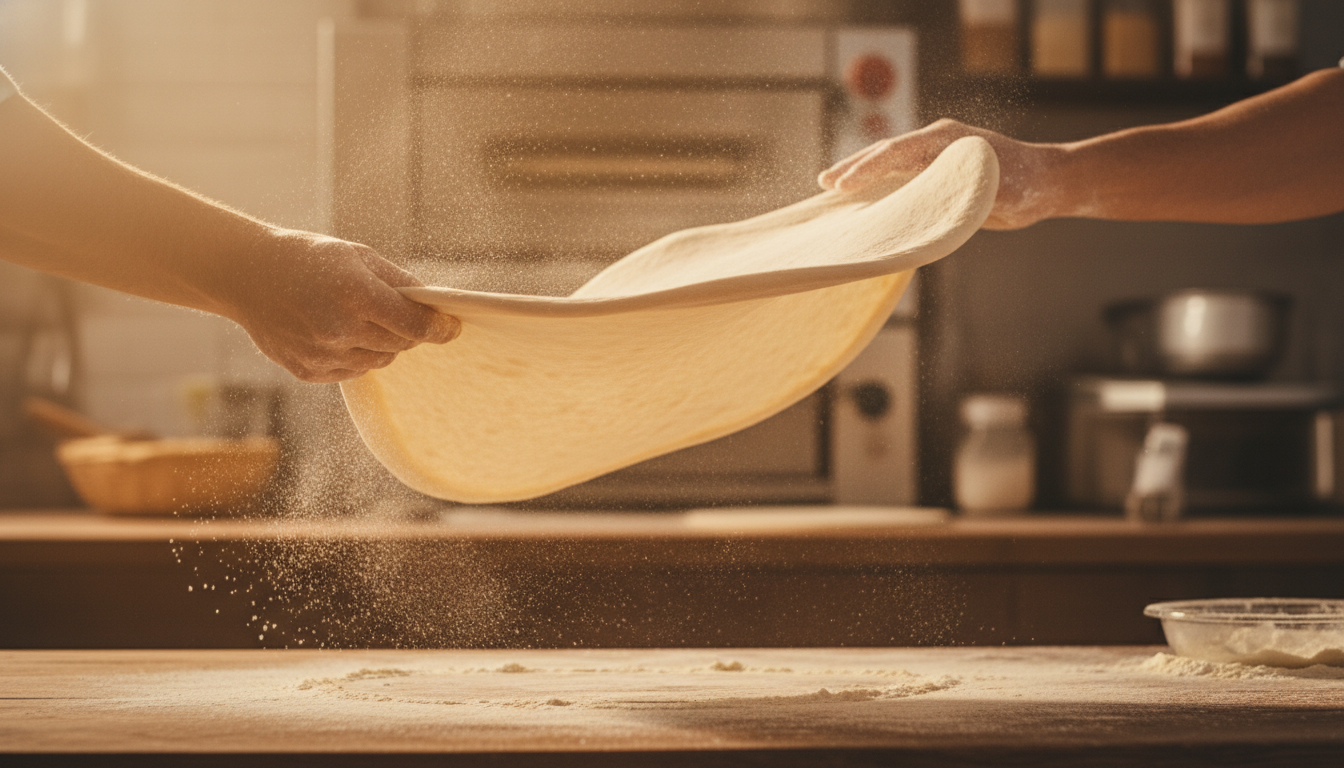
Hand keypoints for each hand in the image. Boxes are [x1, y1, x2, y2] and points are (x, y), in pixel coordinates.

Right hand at [214, 229, 459, 382]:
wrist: (246, 274)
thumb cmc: (308, 258)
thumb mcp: (358, 256)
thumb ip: (399, 282)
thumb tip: (433, 305)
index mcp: (357, 295)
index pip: (415, 325)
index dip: (440, 328)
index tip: (452, 327)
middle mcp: (340, 329)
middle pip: (401, 345)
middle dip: (408, 331)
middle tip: (401, 315)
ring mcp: (322, 354)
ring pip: (378, 361)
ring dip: (382, 345)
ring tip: (359, 319)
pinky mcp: (307, 371)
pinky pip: (351, 371)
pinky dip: (355, 355)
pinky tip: (336, 332)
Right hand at [818, 119, 1064, 229]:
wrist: (1046, 181)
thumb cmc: (1026, 186)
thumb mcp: (998, 193)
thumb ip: (964, 194)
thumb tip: (933, 204)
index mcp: (947, 140)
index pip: (897, 151)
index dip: (867, 168)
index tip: (843, 185)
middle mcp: (937, 142)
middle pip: (885, 152)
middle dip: (853, 168)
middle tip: (824, 184)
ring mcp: (935, 155)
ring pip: (889, 162)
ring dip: (860, 173)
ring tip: (830, 186)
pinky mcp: (936, 170)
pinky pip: (900, 174)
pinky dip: (877, 183)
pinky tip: (859, 196)